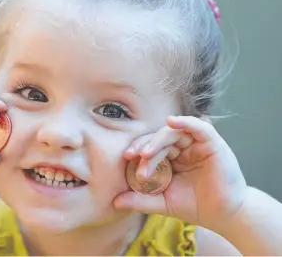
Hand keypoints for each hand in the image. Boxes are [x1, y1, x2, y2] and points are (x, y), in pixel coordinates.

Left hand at [114, 116, 246, 231]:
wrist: (223, 216)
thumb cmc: (194, 206)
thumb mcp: (162, 202)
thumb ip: (140, 200)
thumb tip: (114, 201)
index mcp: (170, 157)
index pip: (150, 148)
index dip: (137, 151)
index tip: (125, 159)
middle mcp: (182, 147)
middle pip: (158, 139)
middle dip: (144, 147)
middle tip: (132, 157)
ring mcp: (196, 143)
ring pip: (172, 133)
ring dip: (157, 141)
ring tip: (146, 154)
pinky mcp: (211, 142)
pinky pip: (198, 127)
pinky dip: (185, 122)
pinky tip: (172, 121)